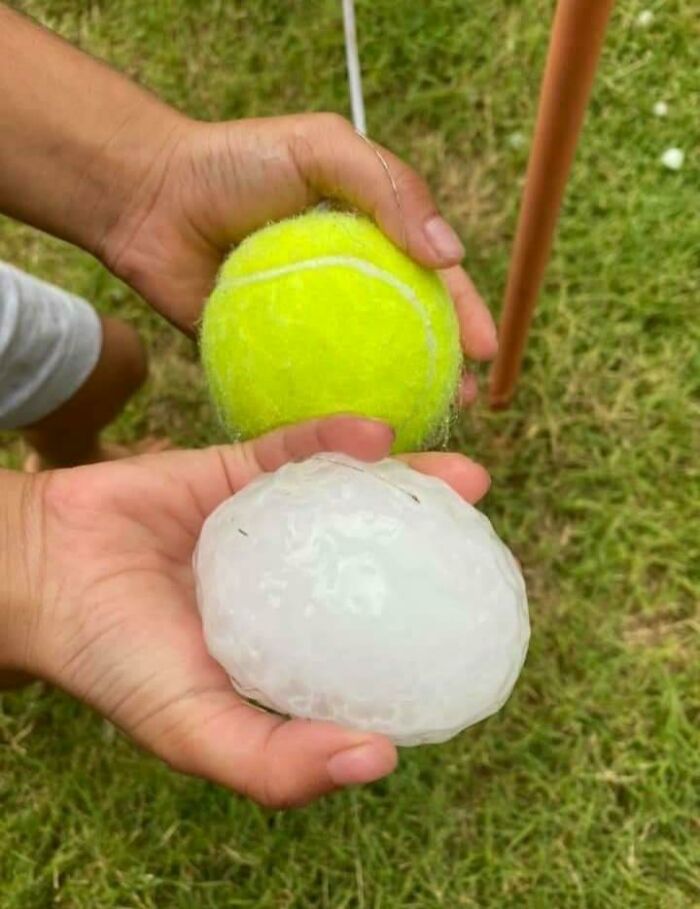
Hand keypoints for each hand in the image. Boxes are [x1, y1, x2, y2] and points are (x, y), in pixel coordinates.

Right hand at [4, 417, 489, 807]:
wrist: (39, 569)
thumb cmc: (116, 660)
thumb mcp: (194, 730)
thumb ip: (274, 761)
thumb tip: (379, 760)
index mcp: (291, 646)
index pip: (377, 639)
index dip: (431, 628)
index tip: (482, 617)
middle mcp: (292, 581)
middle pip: (380, 558)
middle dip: (439, 544)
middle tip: (487, 533)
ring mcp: (268, 523)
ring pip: (352, 498)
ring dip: (411, 481)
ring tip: (467, 475)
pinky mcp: (235, 469)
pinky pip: (294, 448)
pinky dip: (334, 437)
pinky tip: (375, 434)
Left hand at [102, 114, 497, 401]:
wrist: (150, 198)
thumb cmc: (236, 162)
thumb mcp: (322, 148)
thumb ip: (389, 188)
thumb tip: (450, 254)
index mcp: (369, 238)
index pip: (431, 279)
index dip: (464, 313)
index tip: (486, 351)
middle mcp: (343, 286)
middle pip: (405, 334)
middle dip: (441, 372)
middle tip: (462, 404)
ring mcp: (305, 326)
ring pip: (359, 371)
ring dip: (392, 403)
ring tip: (416, 432)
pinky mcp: (262, 355)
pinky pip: (299, 388)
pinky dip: (323, 415)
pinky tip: (344, 441)